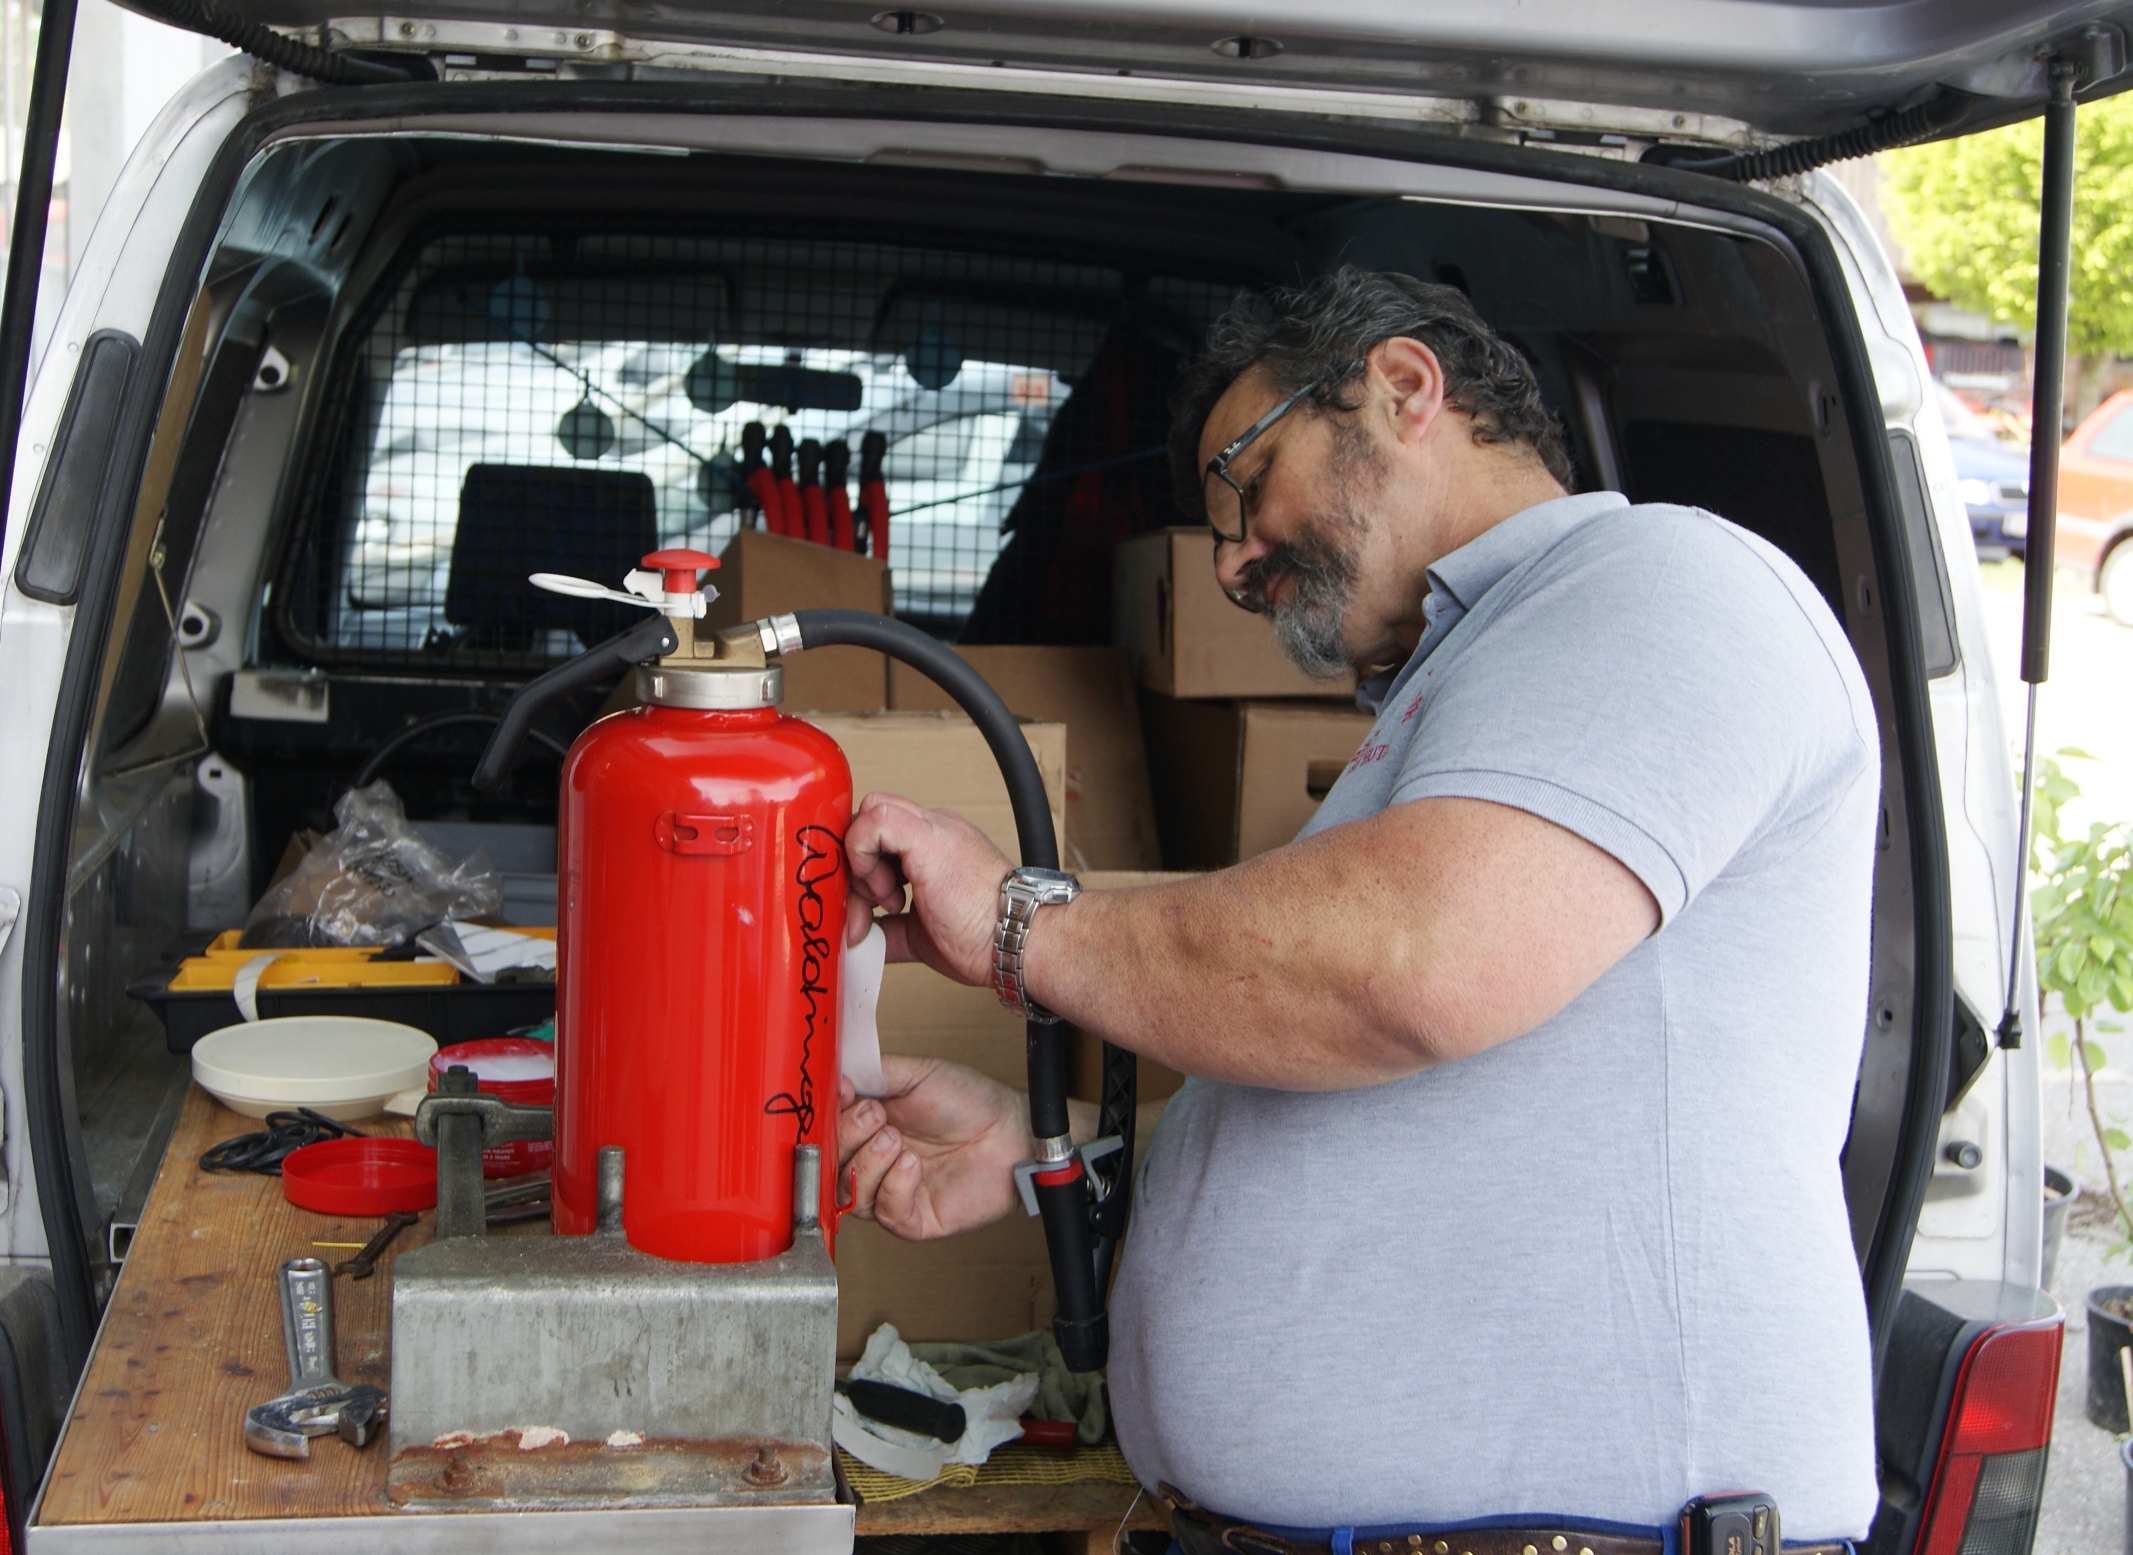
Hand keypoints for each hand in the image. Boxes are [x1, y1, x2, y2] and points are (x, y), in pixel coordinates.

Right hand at [836, 1055, 1028, 1238]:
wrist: (1012, 1131)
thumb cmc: (970, 1102)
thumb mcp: (918, 1074)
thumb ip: (876, 1073)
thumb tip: (836, 1075)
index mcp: (870, 1126)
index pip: (828, 1129)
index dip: (828, 1116)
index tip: (843, 1095)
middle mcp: (875, 1161)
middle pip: (831, 1163)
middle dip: (848, 1136)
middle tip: (877, 1116)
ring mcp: (891, 1191)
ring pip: (849, 1192)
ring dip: (868, 1163)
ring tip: (896, 1141)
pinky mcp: (913, 1218)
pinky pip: (884, 1212)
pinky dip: (893, 1186)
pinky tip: (913, 1165)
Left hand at [844, 793, 1012, 985]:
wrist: (1016, 938)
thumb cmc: (985, 939)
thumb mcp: (922, 935)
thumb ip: (891, 930)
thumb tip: (867, 942)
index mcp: (936, 847)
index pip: (880, 836)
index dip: (863, 870)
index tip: (868, 911)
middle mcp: (935, 829)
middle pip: (869, 821)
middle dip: (856, 867)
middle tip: (869, 911)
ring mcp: (933, 827)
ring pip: (869, 811)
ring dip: (861, 863)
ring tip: (887, 904)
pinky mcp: (926, 836)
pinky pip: (874, 818)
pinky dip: (862, 853)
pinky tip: (883, 890)